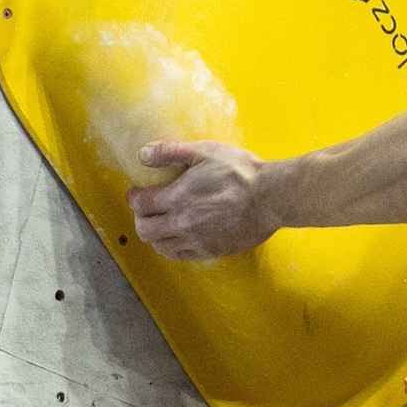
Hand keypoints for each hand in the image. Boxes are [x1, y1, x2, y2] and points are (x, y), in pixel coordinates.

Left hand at [130, 140, 274, 261]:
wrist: (272, 197)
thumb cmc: (242, 172)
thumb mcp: (206, 151)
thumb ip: (170, 152)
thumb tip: (142, 155)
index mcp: (178, 198)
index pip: (140, 204)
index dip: (134, 197)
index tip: (138, 191)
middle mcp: (182, 224)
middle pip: (144, 229)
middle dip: (141, 217)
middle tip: (148, 207)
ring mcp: (196, 241)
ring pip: (159, 246)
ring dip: (155, 234)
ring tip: (163, 222)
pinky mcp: (210, 251)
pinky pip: (178, 255)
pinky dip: (171, 246)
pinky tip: (178, 235)